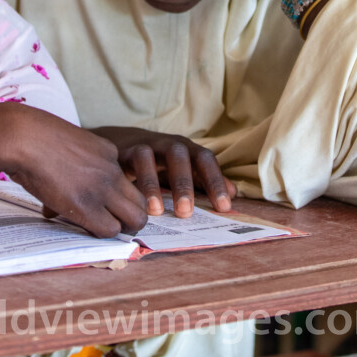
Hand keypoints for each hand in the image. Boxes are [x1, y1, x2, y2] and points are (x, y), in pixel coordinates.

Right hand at [0, 105, 147, 237]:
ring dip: (122, 228)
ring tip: (101, 229)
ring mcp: (103, 188)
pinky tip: (85, 228)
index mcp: (108, 152)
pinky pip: (110, 229)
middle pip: (142, 201)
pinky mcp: (88, 206)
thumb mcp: (67, 143)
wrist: (23, 137)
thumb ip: (76, 162)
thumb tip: (68, 182)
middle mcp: (112, 169)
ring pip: (135, 218)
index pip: (130, 180)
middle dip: (131, 216)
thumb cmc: (33, 136)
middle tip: (112, 222)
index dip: (120, 197)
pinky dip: (101, 234)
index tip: (106, 204)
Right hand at [92, 125, 235, 217]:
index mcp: (188, 150)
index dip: (215, 181)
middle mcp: (168, 144)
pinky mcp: (124, 151)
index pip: (206, 161)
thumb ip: (205, 181)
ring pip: (149, 158)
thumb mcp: (184, 170)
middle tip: (185, 212)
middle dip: (184, 184)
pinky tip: (134, 202)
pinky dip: (131, 182)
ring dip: (152, 185)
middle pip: (180, 157)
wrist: (123, 143)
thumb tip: (233, 195)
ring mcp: (145, 145)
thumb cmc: (160, 162)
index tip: (224, 207)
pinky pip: (126, 165)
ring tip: (156, 211)